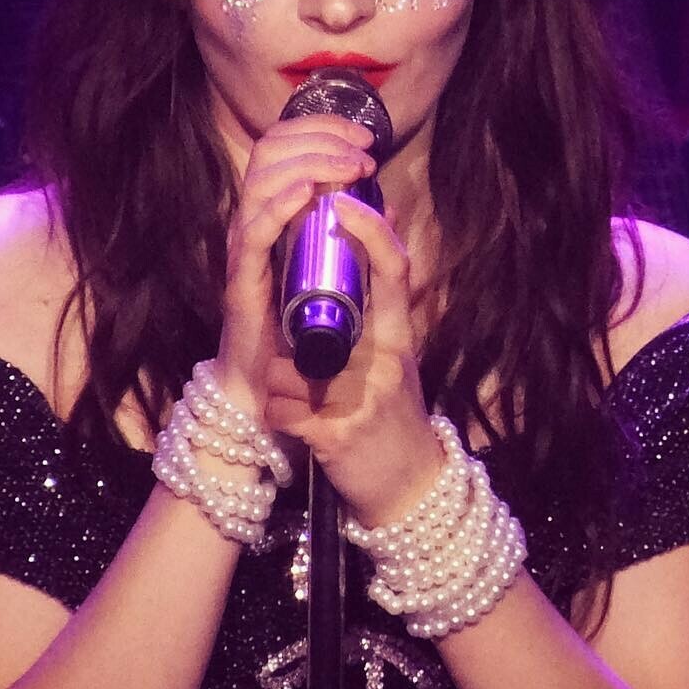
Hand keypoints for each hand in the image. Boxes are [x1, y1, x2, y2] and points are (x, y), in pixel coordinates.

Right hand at [213, 114, 378, 460]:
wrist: (264, 389)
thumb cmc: (295, 332)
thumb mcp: (332, 273)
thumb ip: (353, 238)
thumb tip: (385, 205)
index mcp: (272, 213)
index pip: (283, 147)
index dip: (320, 129)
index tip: (363, 135)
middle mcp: (253, 222)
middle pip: (270, 151)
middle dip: (320, 138)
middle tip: (362, 151)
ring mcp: (244, 249)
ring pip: (261, 181)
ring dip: (309, 164)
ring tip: (348, 168)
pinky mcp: (242, 280)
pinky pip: (253, 231)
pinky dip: (278, 206)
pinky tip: (307, 194)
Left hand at [262, 190, 446, 528]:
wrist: (411, 486)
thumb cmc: (394, 413)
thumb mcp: (397, 355)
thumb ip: (381, 306)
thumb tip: (375, 234)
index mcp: (397, 337)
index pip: (393, 271)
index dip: (370, 231)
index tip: (343, 202)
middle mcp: (383, 363)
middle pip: (320, 322)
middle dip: (292, 336)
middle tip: (293, 351)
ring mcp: (361, 399)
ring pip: (287, 368)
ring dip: (281, 383)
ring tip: (301, 400)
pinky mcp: (335, 435)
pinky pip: (280, 409)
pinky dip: (277, 414)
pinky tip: (293, 423)